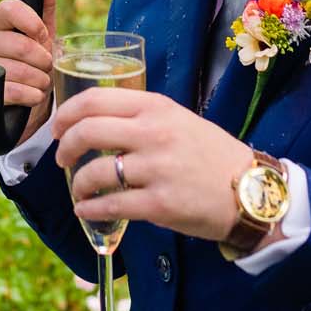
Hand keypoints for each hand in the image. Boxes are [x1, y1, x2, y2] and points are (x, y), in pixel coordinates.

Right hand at [0, 0, 56, 145]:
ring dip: (41, 80)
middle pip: (21, 45)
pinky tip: (34, 94)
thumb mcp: (43, 30)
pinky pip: (15, 91)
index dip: (34, 23)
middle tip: (47, 65)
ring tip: (42, 81)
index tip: (43, 36)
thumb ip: (45, 1)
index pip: (10, 8)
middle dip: (44, 60)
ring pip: (21, 71)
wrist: (23, 94)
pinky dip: (33, 95)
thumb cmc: (32, 56)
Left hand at [53, 88, 254, 242]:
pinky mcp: (160, 204)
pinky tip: (86, 210)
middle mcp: (154, 133)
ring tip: (79, 190)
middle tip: (62, 159)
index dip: (67, 114)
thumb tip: (96, 124)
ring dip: (77, 184)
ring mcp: (157, 169)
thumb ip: (142, 117)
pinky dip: (89, 209)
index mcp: (157, 108)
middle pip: (87, 131)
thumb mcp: (179, 120)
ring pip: (94, 172)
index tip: (59, 128)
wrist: (251, 190)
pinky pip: (110, 205)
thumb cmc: (212, 155)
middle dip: (65, 147)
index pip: (95, 100)